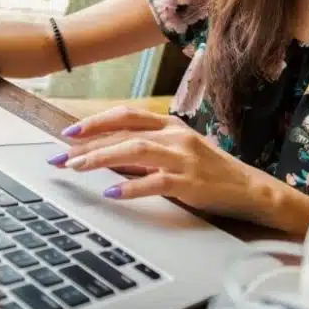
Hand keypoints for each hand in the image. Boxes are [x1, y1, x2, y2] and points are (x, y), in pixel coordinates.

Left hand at [48, 107, 270, 218]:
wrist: (248, 189)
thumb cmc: (209, 171)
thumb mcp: (176, 153)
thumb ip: (145, 152)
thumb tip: (106, 156)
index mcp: (170, 125)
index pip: (126, 115)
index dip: (94, 122)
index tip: (67, 132)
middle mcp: (175, 135)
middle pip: (124, 132)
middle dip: (87, 143)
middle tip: (59, 156)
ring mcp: (184, 158)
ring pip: (135, 150)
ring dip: (101, 158)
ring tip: (76, 168)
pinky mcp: (190, 182)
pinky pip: (155, 182)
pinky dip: (130, 187)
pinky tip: (111, 192)